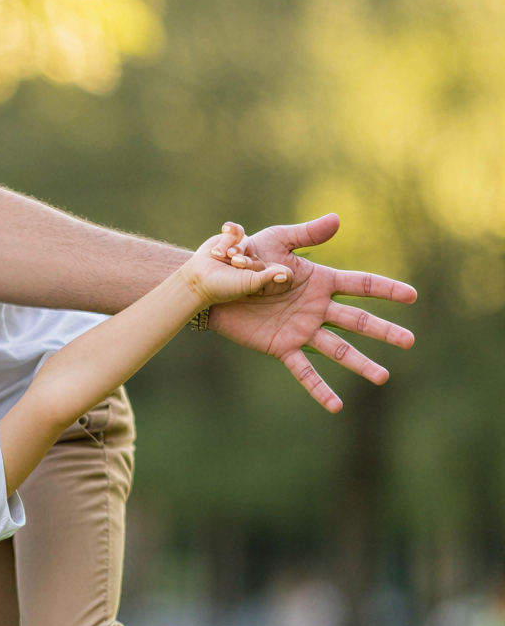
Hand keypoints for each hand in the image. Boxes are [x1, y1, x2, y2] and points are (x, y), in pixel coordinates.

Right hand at [183, 223, 293, 305]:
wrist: (196, 279)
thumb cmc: (223, 286)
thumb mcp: (250, 283)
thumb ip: (267, 277)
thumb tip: (286, 275)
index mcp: (258, 271)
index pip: (267, 262)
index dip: (255, 264)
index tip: (243, 268)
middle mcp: (250, 258)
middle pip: (254, 249)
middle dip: (241, 256)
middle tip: (233, 263)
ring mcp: (238, 248)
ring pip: (243, 240)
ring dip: (231, 246)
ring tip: (219, 255)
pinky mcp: (227, 239)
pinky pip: (235, 230)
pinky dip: (231, 230)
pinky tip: (225, 229)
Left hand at [206, 214, 417, 413]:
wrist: (214, 281)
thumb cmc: (245, 256)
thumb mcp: (275, 241)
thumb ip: (306, 234)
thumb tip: (337, 219)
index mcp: (320, 282)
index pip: (361, 285)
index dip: (386, 290)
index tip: (412, 295)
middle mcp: (316, 308)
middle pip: (358, 321)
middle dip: (384, 330)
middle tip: (409, 341)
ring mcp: (301, 329)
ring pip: (338, 349)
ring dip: (360, 363)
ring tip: (383, 377)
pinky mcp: (281, 346)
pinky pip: (303, 370)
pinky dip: (319, 388)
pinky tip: (336, 406)